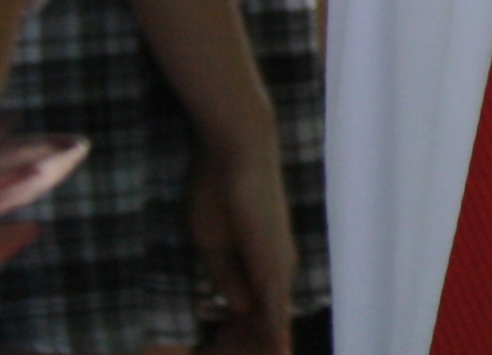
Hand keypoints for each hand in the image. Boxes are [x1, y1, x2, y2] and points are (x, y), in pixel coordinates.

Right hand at [185, 106, 297, 354]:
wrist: (234, 155)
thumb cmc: (218, 192)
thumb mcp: (212, 247)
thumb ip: (225, 279)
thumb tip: (239, 311)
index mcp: (261, 262)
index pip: (256, 311)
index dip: (240, 337)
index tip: (222, 351)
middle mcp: (277, 266)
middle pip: (268, 322)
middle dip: (252, 346)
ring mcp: (279, 265)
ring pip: (274, 321)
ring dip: (262, 346)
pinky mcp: (274, 262)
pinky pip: (276, 307)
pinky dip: (274, 333)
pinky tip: (276, 352)